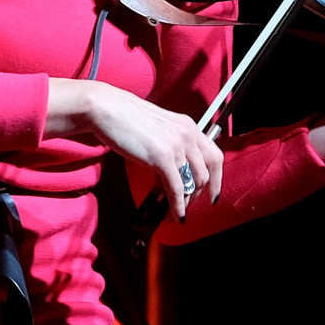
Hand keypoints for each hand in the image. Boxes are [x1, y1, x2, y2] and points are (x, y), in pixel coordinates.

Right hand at [50, 79, 223, 222]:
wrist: (107, 108)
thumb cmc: (126, 119)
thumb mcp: (157, 133)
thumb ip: (168, 153)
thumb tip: (167, 180)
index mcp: (189, 126)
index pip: (214, 156)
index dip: (217, 178)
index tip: (213, 193)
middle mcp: (188, 134)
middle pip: (207, 172)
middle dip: (198, 194)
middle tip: (188, 205)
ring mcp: (177, 146)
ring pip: (193, 183)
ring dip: (186, 202)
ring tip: (176, 213)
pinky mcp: (162, 157)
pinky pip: (177, 189)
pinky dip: (178, 206)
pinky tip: (175, 216)